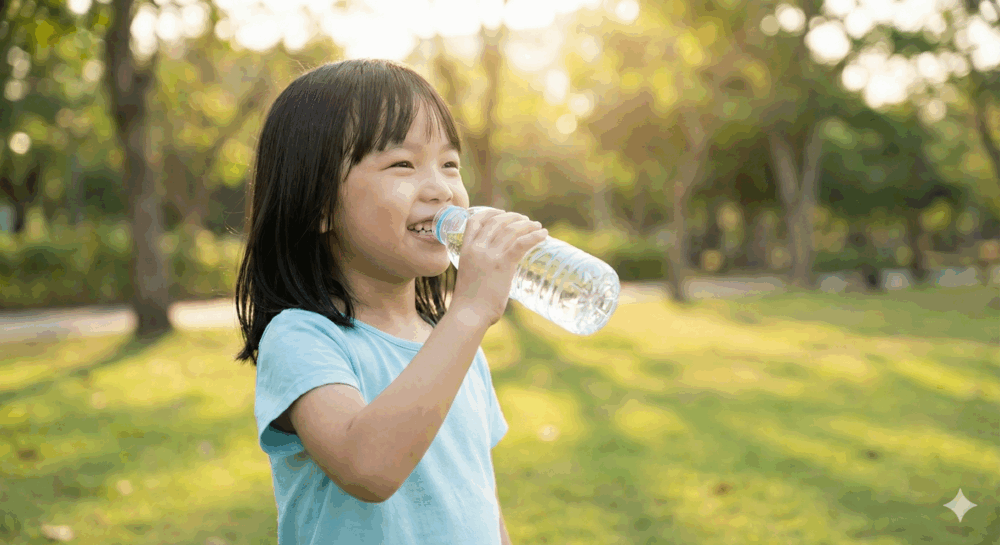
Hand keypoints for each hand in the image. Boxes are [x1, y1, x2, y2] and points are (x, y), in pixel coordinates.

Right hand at [449, 208, 547, 327]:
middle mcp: (477, 248)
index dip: (490, 212)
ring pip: (511, 230)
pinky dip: (534, 236)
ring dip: (527, 224)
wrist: (468, 314)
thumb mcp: (470, 276)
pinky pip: (521, 243)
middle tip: (526, 220)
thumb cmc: (469, 303)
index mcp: (466, 249)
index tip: (502, 213)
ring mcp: (489, 255)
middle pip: (497, 221)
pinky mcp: (503, 264)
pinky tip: (543, 234)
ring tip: (537, 226)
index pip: (475, 220)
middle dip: (514, 217)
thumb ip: (480, 269)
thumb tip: (497, 274)